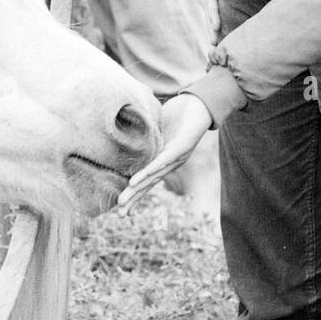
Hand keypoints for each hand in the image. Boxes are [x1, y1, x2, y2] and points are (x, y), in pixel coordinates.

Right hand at [117, 92, 213, 214]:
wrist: (201, 103)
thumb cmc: (178, 114)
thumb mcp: (156, 127)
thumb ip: (144, 134)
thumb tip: (125, 132)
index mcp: (163, 160)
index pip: (147, 181)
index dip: (135, 195)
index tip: (121, 209)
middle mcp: (170, 163)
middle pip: (149, 185)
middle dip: (133, 199)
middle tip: (119, 215)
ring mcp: (176, 158)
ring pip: (153, 177)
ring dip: (136, 190)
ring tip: (122, 201)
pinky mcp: (181, 149)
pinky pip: (161, 162)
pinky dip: (148, 172)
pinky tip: (135, 182)